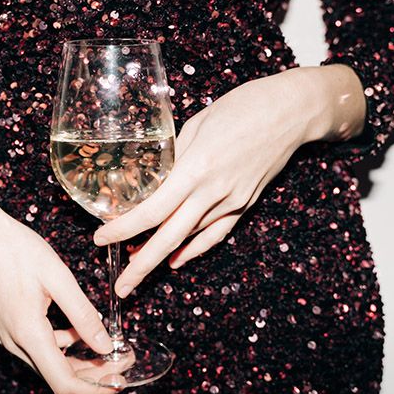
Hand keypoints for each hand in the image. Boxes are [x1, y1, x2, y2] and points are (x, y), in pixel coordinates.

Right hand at [0, 176, 119, 393]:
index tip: (120, 382)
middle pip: (58, 378)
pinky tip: (80, 330)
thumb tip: (105, 345)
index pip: (64, 383)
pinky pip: (39, 349)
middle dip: (95, 376)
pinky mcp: (8, 328)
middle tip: (124, 361)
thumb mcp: (58, 277)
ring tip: (110, 347)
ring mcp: (8, 337)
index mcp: (27, 332)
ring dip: (81, 362)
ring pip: (49, 365)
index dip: (95, 391)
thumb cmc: (16, 249)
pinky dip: (64, 347)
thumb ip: (83, 314)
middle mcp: (14, 342)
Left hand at [92, 65, 364, 296]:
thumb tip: (151, 172)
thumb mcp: (197, 124)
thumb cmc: (243, 106)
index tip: (101, 238)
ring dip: (163, 256)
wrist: (292, 111)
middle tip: (120, 287)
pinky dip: (195, 250)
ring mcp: (233, 200)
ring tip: (137, 269)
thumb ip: (175, 153)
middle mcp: (214, 190)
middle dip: (141, 266)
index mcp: (196, 167)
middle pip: (170, 237)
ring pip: (191, 238)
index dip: (124, 228)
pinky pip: (216, 233)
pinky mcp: (246, 203)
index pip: (153, 209)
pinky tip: (177, 260)